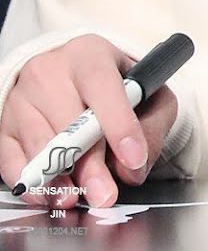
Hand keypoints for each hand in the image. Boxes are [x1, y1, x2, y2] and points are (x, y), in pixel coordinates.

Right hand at [0, 34, 178, 209]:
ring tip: (78, 195)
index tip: (133, 158)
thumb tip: (132, 169)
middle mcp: (51, 70)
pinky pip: (13, 162)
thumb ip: (150, 128)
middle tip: (105, 194)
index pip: (102, 83)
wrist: (70, 78)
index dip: (118, 123)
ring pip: (40, 145)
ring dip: (61, 179)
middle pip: (69, 123)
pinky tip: (50, 194)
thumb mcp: (147, 95)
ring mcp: (23, 98)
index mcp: (90, 54)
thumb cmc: (113, 88)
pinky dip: (33, 184)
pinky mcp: (4, 125)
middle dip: (90, 165)